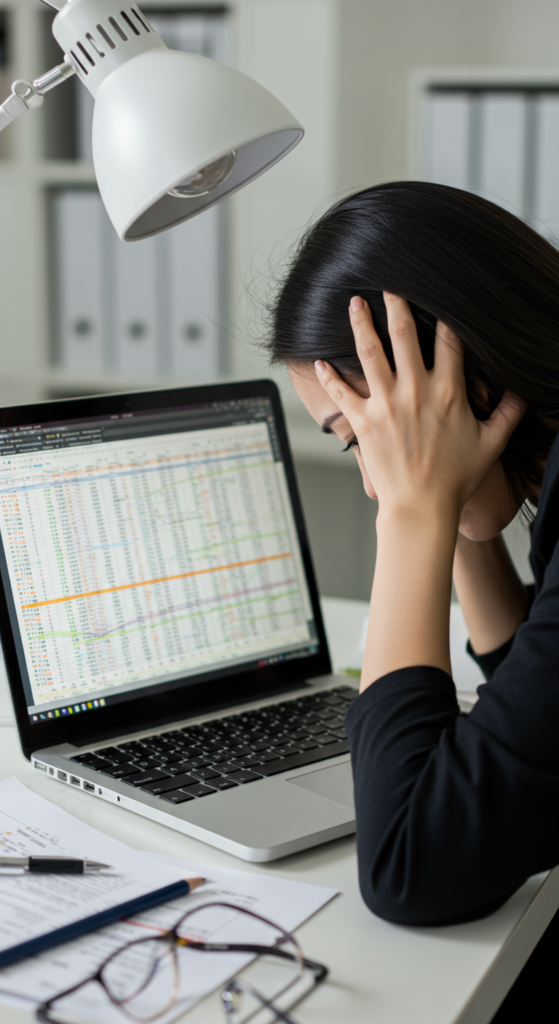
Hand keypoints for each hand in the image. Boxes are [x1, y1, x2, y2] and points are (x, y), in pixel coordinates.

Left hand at [314, 294, 523, 520]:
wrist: (422, 508)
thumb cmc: (456, 479)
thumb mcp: (491, 444)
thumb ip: (508, 414)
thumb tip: (523, 393)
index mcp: (449, 391)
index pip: (449, 341)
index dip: (445, 315)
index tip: (439, 296)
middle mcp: (416, 390)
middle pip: (404, 334)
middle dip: (397, 303)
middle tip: (389, 283)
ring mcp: (386, 404)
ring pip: (370, 352)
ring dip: (360, 324)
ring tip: (354, 302)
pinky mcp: (363, 422)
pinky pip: (341, 392)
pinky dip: (329, 376)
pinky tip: (319, 361)